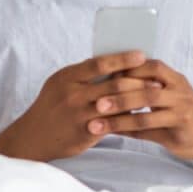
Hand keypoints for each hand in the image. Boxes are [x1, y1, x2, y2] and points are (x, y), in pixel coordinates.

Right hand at [0, 51, 153, 161]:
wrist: (33, 137)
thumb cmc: (51, 106)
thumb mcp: (59, 84)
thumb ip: (82, 75)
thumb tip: (112, 63)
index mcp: (67, 77)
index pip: (98, 63)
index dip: (121, 59)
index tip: (141, 55)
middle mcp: (72, 94)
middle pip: (113, 85)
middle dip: (139, 81)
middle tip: (158, 80)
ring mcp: (79, 115)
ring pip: (117, 105)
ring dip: (139, 101)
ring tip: (156, 97)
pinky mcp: (86, 133)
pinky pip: (114, 124)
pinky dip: (129, 119)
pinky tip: (142, 116)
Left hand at [90, 59, 192, 159]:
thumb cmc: (183, 112)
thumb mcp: (168, 94)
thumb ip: (144, 87)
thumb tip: (108, 81)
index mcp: (173, 77)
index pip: (147, 66)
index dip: (124, 70)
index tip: (100, 77)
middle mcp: (178, 91)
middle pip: (145, 89)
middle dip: (118, 95)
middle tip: (95, 102)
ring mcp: (181, 110)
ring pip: (145, 113)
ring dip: (119, 118)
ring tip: (96, 122)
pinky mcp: (179, 130)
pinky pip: (149, 131)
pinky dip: (128, 132)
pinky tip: (111, 133)